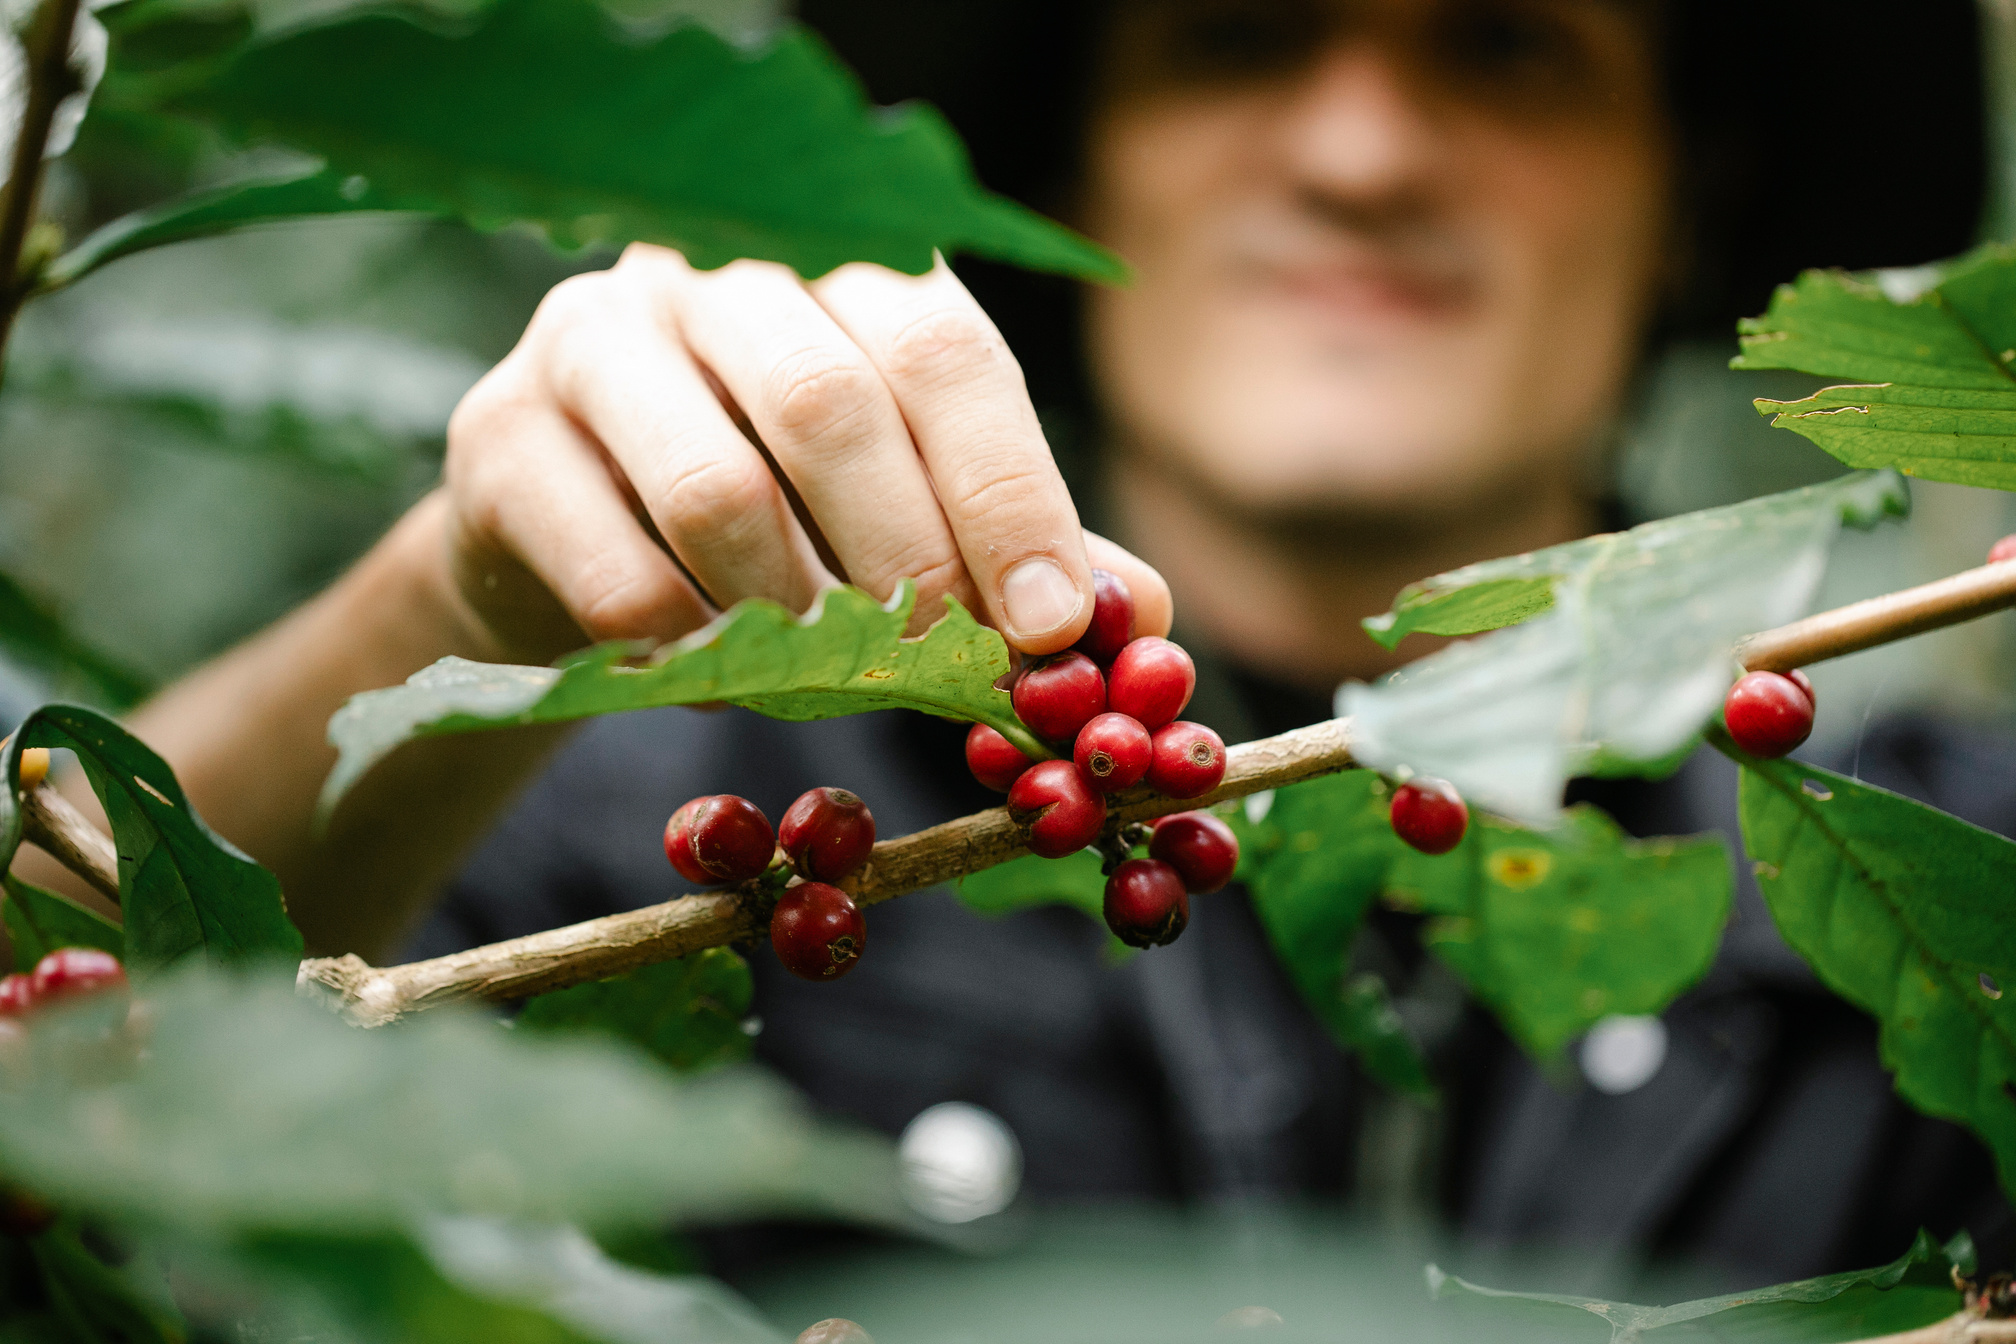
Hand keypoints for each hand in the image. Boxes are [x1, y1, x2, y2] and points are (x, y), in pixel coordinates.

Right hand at [441, 244, 1171, 663]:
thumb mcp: (905, 509)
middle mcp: (713, 274)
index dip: (1009, 494)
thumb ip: (1017, 548)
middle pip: (829, 405)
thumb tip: (1140, 620)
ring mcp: (593, 340)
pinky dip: (695, 658)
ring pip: (717, 491)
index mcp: (839, 269)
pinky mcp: (500, 437)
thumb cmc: (772, 509)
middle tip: (952, 673)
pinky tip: (723, 680)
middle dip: (912, 563)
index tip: (1054, 624)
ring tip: (834, 682)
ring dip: (799, 617)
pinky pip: (618, 578)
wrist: (565, 530)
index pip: (944, 351)